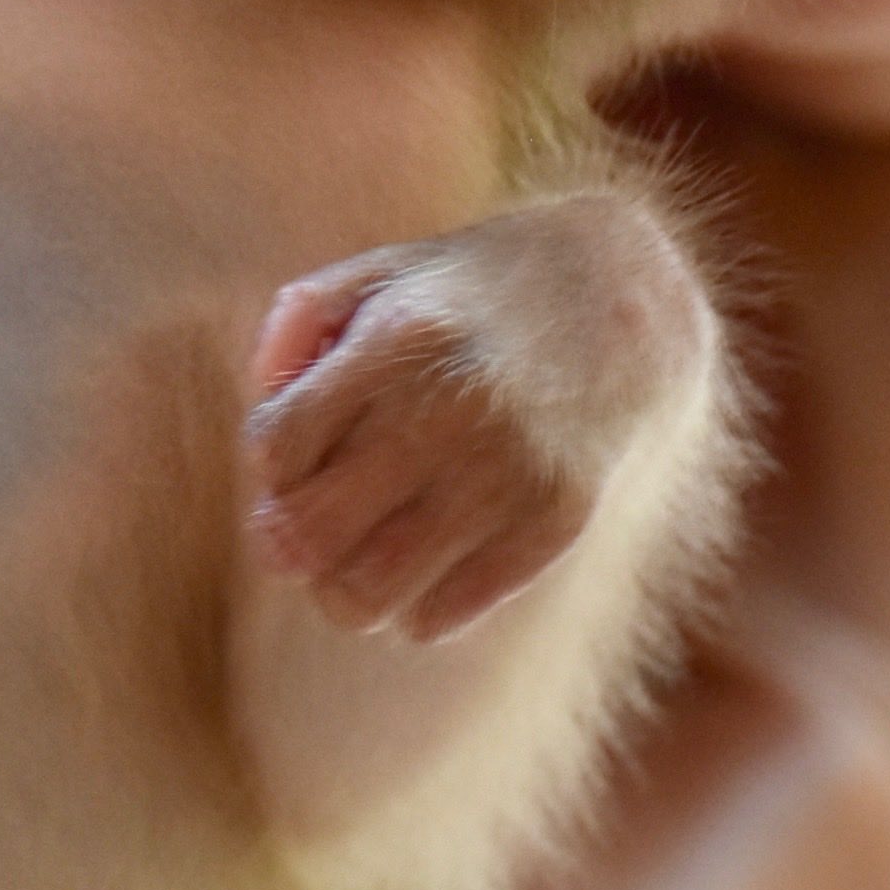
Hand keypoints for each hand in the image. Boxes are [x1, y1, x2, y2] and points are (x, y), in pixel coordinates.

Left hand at [241, 193, 717, 643]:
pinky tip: (425, 566)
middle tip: (303, 528)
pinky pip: (440, 618)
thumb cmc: (474, 292)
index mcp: (401, 335)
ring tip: (354, 562)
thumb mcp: (384, 271)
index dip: (269, 466)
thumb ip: (298, 327)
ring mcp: (512, 469)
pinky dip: (413, 608)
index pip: (277, 447)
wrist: (627, 298)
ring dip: (340, 591)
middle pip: (310, 533)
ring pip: (368, 596)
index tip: (294, 457)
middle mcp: (457, 403)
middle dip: (286, 541)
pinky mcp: (558, 521)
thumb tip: (262, 442)